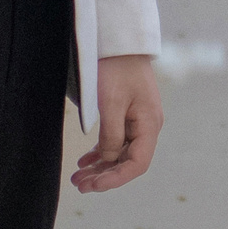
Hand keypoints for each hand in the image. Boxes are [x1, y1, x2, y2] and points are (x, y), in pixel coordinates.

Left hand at [75, 52, 162, 193]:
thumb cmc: (117, 68)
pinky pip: (116, 142)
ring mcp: (138, 122)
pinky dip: (101, 154)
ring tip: (77, 177)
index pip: (137, 163)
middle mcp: (147, 127)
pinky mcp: (127, 116)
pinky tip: (85, 162)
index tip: (94, 186)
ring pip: (120, 154)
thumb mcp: (111, 102)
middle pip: (128, 162)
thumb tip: (109, 160)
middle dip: (104, 176)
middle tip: (78, 185)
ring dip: (100, 167)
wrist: (119, 42)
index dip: (116, 179)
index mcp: (149, 124)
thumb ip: (111, 134)